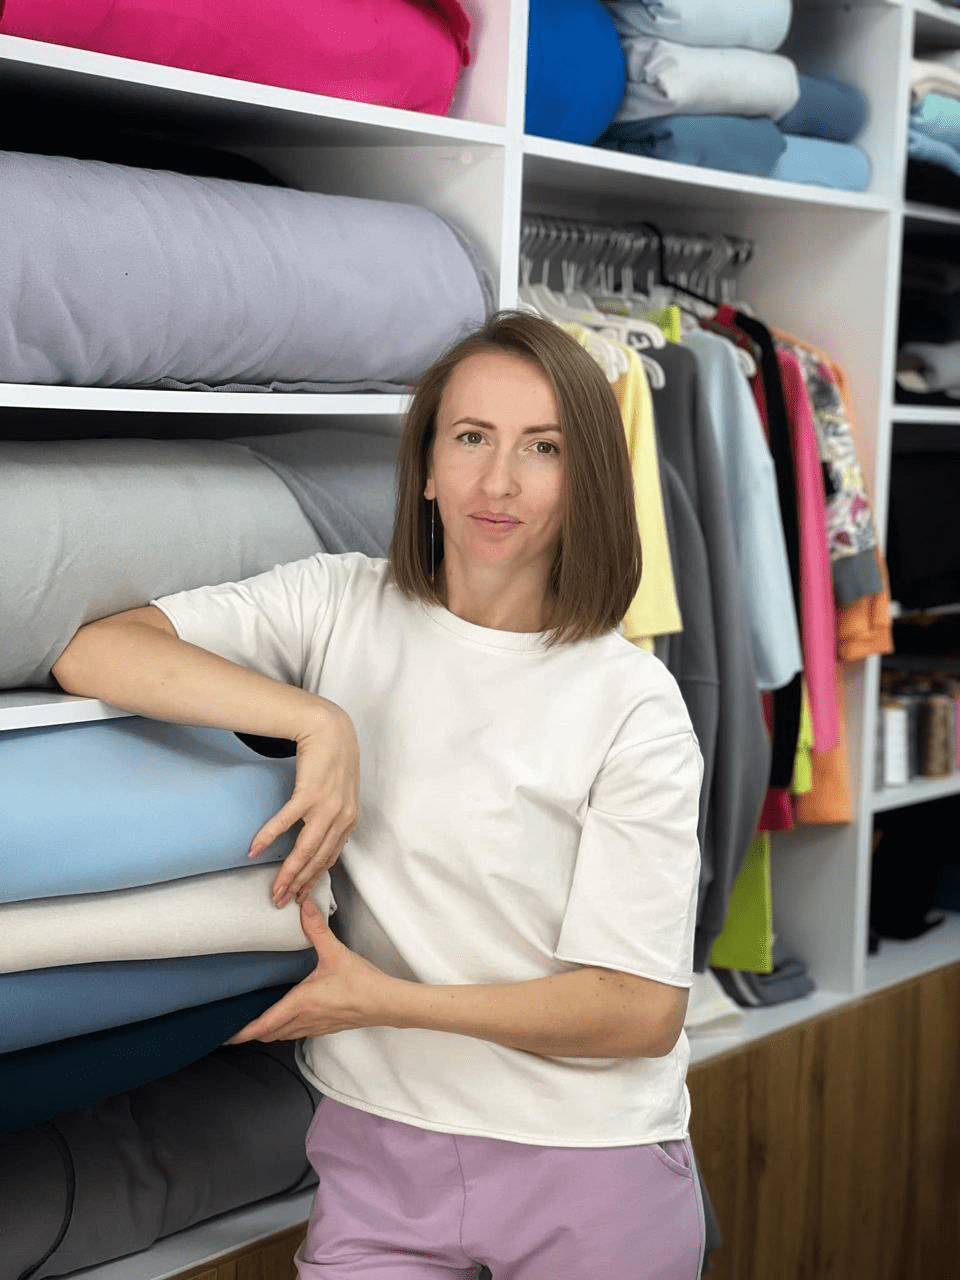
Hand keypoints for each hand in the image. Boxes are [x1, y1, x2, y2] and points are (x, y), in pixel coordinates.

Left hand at [226, 897, 396, 1042]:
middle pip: (269, 1033)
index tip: (225, 1035)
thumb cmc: (362, 982)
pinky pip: (299, 1032)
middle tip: (234, 1026)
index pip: (264, 1024)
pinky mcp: (327, 1027)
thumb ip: (316, 928)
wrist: (386, 1003)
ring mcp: (316, 1026)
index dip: (242, 1032)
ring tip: (256, 1021)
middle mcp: (305, 1019)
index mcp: (301, 1003)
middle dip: (251, 1032)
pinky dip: (286, 1029)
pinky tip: (289, 1017)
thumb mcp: (335, 952)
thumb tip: (303, 904)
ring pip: (284, 1034)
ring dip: (268, 1031)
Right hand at [247, 700, 359, 907]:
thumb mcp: (340, 793)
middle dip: (299, 885)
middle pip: (317, 860)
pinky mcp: (309, 792)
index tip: (299, 896)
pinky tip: (255, 849)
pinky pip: (286, 820)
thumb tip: (315, 838)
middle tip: (281, 901)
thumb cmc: (333, 760)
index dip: (313, 880)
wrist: (331, 729)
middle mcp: (341, 817)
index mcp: (348, 820)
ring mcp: (326, 806)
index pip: (329, 859)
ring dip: (288, 872)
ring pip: (305, 849)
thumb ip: (331, 817)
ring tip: (274, 888)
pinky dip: (270, 836)